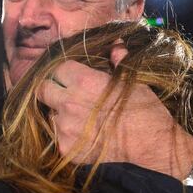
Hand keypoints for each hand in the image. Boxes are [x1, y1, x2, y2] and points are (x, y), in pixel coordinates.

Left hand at [37, 43, 192, 179]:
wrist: (151, 145)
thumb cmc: (144, 109)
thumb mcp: (133, 79)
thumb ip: (118, 60)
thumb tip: (115, 44)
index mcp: (83, 81)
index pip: (57, 68)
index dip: (62, 71)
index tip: (67, 76)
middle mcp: (68, 103)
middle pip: (42, 89)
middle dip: (50, 89)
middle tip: (62, 94)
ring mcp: (64, 127)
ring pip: (49, 114)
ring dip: (58, 114)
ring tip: (77, 118)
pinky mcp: (66, 148)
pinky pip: (57, 137)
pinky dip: (66, 135)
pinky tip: (83, 135)